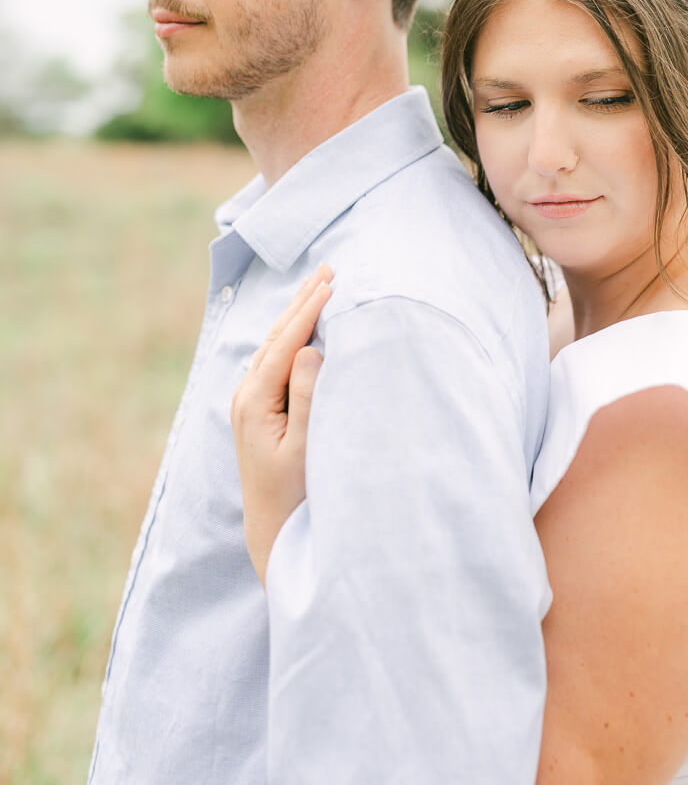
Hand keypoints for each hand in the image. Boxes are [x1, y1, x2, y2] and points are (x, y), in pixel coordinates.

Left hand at [230, 264, 331, 585]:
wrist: (272, 531)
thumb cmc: (295, 495)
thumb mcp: (304, 448)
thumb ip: (307, 398)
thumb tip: (309, 350)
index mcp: (254, 403)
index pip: (285, 345)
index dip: (308, 311)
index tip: (331, 282)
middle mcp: (244, 397)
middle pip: (275, 337)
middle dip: (301, 301)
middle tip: (328, 268)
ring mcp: (247, 402)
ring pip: (274, 345)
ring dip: (296, 313)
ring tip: (318, 284)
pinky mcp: (256, 409)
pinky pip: (274, 359)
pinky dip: (291, 334)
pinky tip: (301, 323)